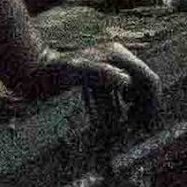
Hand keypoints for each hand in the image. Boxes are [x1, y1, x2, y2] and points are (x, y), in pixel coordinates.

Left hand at [24, 36, 159, 129]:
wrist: (32, 69)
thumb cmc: (52, 72)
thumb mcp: (75, 72)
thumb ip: (100, 73)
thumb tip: (126, 82)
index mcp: (118, 55)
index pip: (148, 79)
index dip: (153, 103)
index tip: (148, 127)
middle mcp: (117, 56)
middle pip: (144, 84)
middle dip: (145, 108)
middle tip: (140, 132)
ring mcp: (109, 64)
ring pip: (133, 90)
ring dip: (135, 110)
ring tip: (130, 129)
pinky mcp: (100, 74)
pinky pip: (120, 93)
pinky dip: (121, 108)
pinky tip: (117, 120)